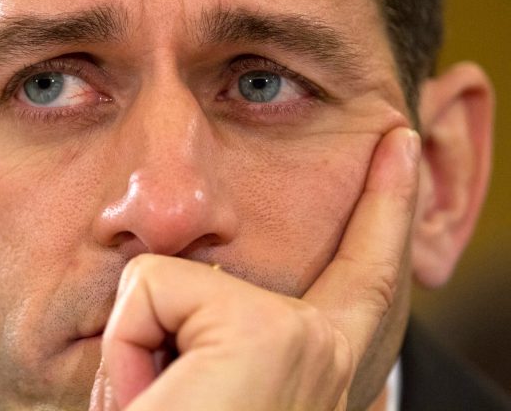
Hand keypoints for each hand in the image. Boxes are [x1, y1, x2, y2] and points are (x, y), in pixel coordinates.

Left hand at [89, 127, 420, 410]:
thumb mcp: (202, 386)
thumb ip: (210, 329)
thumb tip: (175, 281)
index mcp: (313, 371)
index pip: (364, 275)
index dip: (387, 210)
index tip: (397, 144)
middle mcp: (326, 354)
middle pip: (356, 261)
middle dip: (386, 204)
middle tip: (399, 139)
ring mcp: (301, 341)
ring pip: (177, 282)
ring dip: (144, 351)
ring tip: (156, 410)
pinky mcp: (265, 336)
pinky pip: (149, 293)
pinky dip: (125, 354)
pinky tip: (149, 406)